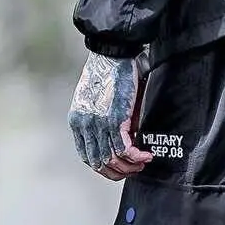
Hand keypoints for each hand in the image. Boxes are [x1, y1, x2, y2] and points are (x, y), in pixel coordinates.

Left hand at [68, 52, 152, 178]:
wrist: (112, 53)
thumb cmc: (108, 70)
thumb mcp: (100, 99)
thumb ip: (105, 119)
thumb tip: (124, 135)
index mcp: (78, 121)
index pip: (87, 155)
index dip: (104, 166)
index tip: (119, 167)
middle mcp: (84, 125)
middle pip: (99, 162)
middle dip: (118, 171)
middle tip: (133, 169)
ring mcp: (98, 124)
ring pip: (112, 159)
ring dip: (129, 166)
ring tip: (142, 163)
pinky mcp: (115, 120)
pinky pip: (125, 149)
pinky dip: (137, 157)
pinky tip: (146, 157)